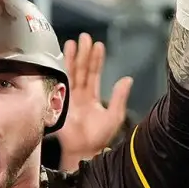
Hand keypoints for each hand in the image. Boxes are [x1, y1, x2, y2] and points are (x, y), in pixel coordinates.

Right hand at [56, 33, 133, 167]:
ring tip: (73, 41)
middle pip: (82, 69)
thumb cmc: (99, 137)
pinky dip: (62, 71)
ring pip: (72, 73)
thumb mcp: (114, 116)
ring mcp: (69, 97)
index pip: (94, 74)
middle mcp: (80, 95)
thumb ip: (119, 97)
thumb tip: (127, 78)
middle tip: (85, 37)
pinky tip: (62, 60)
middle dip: (83, 53)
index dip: (96, 60)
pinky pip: (62, 83)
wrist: (83, 151)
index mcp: (92, 97)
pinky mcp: (61, 101)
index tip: (98, 45)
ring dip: (73, 57)